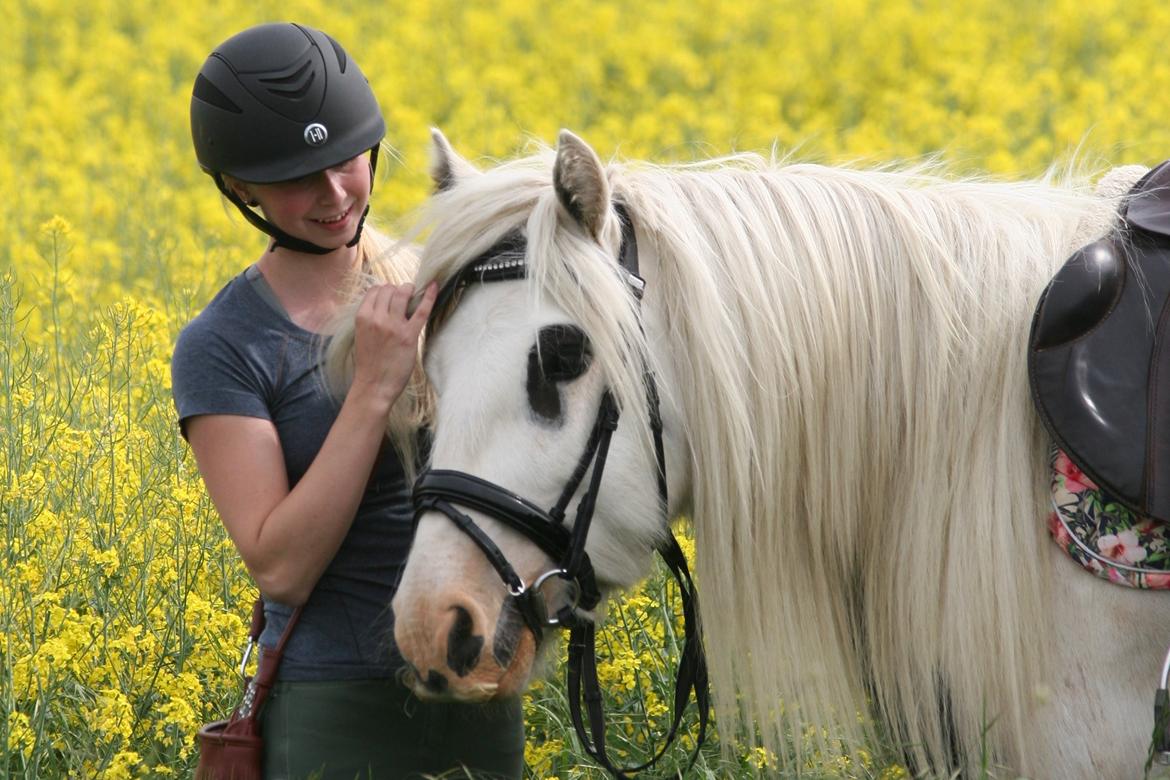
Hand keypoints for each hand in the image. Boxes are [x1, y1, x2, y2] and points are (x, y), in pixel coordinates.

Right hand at [350, 281, 436, 407]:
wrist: (374, 386)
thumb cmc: (368, 363)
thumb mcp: (361, 335)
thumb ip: (370, 319)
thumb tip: (384, 305)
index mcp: (362, 317)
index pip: (374, 290)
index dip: (384, 290)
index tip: (390, 296)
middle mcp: (377, 318)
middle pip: (389, 289)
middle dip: (397, 289)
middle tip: (404, 297)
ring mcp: (394, 326)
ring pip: (403, 293)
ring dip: (410, 290)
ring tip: (414, 294)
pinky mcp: (409, 335)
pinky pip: (422, 310)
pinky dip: (430, 296)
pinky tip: (435, 286)